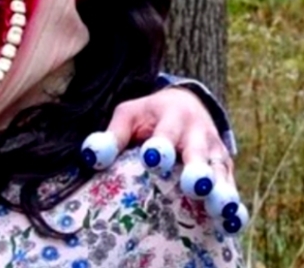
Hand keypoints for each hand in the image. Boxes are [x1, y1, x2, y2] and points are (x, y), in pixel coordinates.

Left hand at [80, 87, 246, 233]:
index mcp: (171, 117)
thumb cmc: (150, 115)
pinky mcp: (226, 169)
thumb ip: (113, 136)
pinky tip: (233, 223)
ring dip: (221, 192)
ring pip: (220, 173)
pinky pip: (233, 188)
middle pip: (197, 154)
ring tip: (220, 211)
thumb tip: (92, 157)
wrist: (188, 104)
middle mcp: (196, 134)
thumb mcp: (129, 115)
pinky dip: (235, 206)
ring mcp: (214, 152)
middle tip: (195, 187)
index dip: (159, 146)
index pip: (165, 133)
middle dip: (197, 170)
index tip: (152, 159)